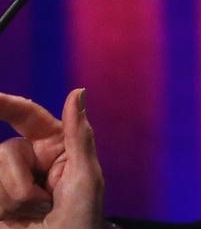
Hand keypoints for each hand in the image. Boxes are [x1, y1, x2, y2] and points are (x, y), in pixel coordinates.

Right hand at [0, 89, 104, 227]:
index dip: (6, 103)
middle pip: (7, 150)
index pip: (27, 116)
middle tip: (44, 202)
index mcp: (54, 144)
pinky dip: (3, 208)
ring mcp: (11, 181)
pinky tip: (17, 220)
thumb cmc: (81, 219)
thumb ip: (79, 134)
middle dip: (21, 182)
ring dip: (13, 200)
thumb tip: (78, 91)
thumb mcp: (85, 177)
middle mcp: (29, 158)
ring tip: (33, 214)